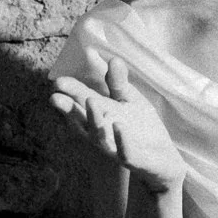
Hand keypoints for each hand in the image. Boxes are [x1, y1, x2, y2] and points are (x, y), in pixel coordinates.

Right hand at [50, 53, 185, 195]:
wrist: (163, 160)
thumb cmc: (141, 128)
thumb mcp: (129, 101)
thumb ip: (118, 83)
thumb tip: (112, 57)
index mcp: (101, 116)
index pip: (81, 103)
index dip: (70, 93)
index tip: (57, 82)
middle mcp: (102, 133)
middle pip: (83, 120)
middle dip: (69, 109)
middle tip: (55, 96)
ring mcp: (116, 147)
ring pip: (100, 136)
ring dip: (94, 119)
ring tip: (91, 100)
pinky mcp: (134, 160)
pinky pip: (125, 152)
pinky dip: (122, 140)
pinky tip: (119, 126)